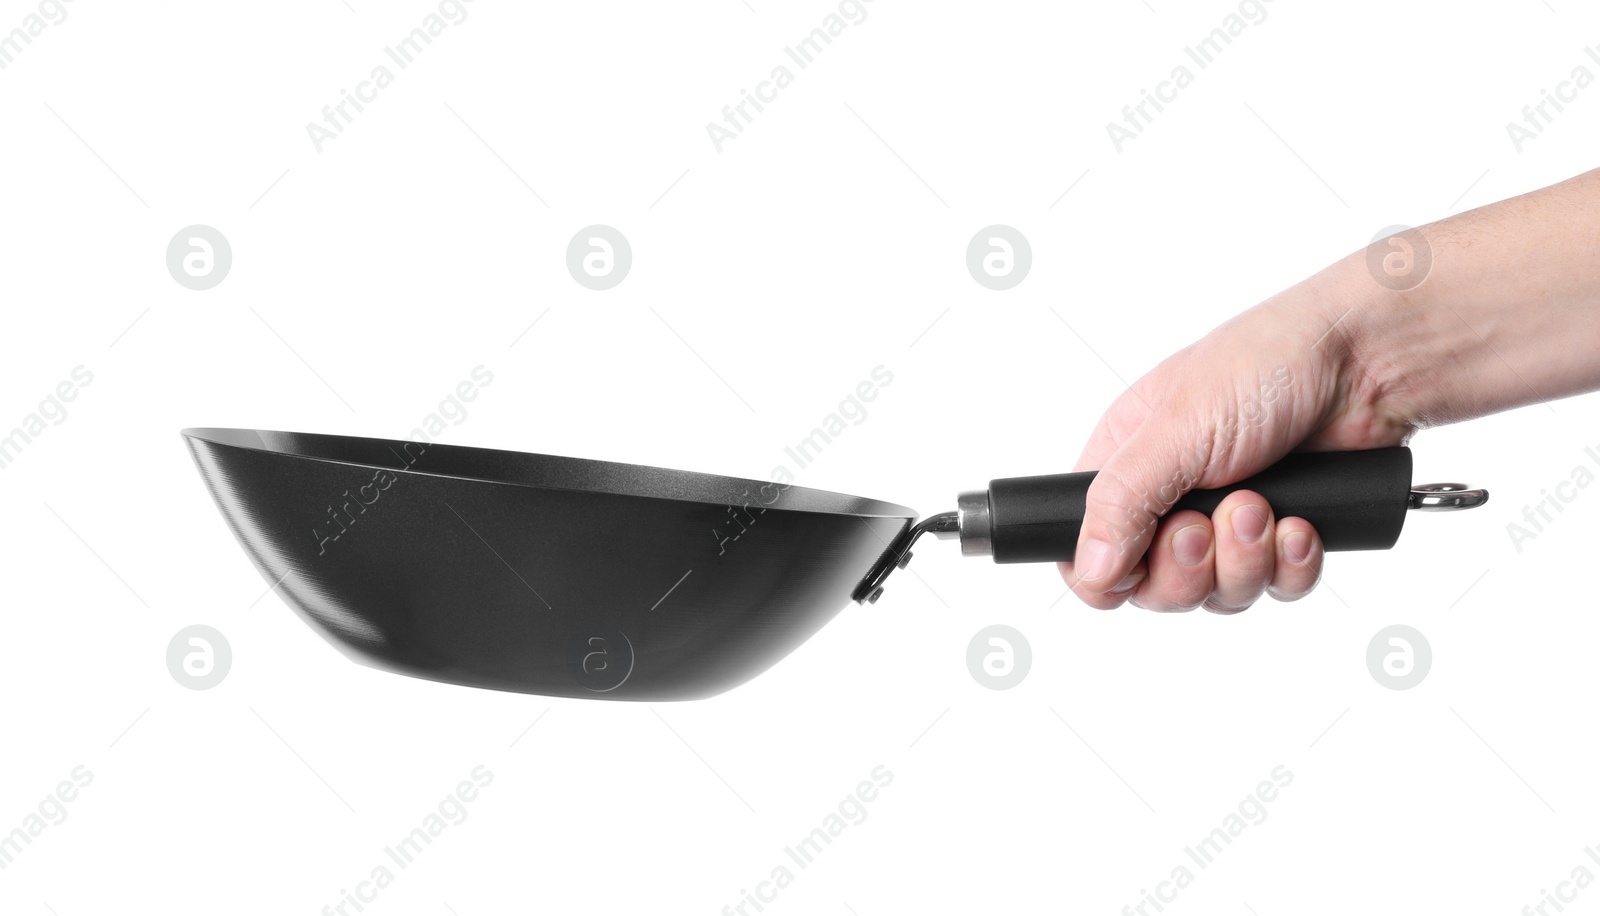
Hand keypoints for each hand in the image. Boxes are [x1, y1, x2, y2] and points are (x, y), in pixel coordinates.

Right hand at [1059, 261, 1412, 611]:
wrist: (1370, 365)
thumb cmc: (1267, 364)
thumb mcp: (1176, 427)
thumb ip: (1122, 501)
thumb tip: (1090, 570)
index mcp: (1126, 462)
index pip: (1085, 550)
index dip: (1105, 573)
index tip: (1137, 562)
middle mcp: (1171, 498)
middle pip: (1152, 588)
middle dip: (1187, 568)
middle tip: (1206, 525)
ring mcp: (1228, 523)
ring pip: (1216, 596)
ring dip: (1244, 563)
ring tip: (1265, 509)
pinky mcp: (1282, 537)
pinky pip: (1275, 590)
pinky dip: (1290, 567)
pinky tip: (1302, 525)